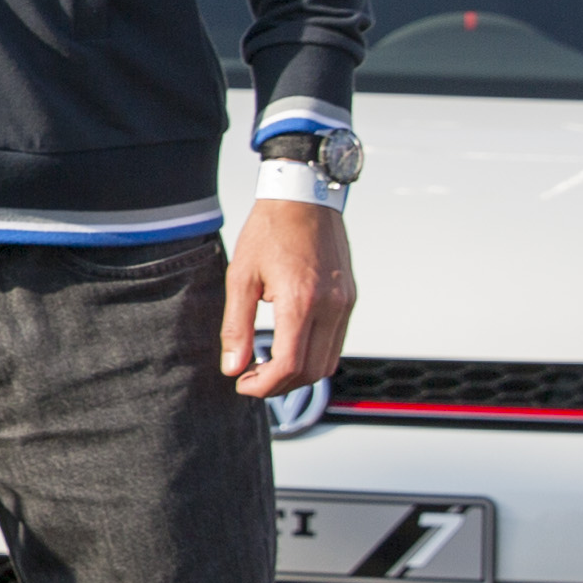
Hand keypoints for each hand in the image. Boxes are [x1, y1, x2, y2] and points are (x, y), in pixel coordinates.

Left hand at [223, 193, 353, 397]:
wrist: (303, 197)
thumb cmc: (269, 232)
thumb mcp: (240, 277)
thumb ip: (236, 326)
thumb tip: (232, 367)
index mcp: (300, 300)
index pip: (289, 364)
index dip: (264, 384)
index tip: (242, 383)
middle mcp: (331, 306)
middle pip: (312, 372)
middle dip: (279, 385)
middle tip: (251, 378)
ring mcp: (345, 304)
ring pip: (328, 362)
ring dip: (298, 374)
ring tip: (267, 365)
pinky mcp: (350, 299)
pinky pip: (336, 342)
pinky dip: (313, 355)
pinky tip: (288, 346)